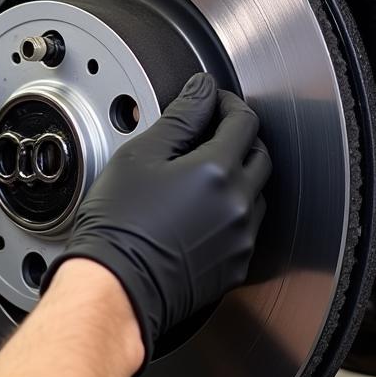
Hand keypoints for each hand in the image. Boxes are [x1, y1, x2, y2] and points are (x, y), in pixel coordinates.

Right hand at [42, 73, 270, 367]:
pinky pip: (245, 227)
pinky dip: (230, 210)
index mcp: (217, 171)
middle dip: (238, 137)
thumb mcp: (140, 157)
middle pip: (259, 154)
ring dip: (237, 175)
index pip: (243, 121)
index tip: (211, 101)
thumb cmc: (118, 226)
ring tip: (198, 175)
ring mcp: (241, 238)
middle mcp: (239, 204)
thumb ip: (180, 117)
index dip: (227, 103)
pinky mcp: (235, 265)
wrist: (116, 287)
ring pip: (255, 192)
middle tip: (207, 133)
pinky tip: (198, 211)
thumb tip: (203, 89)